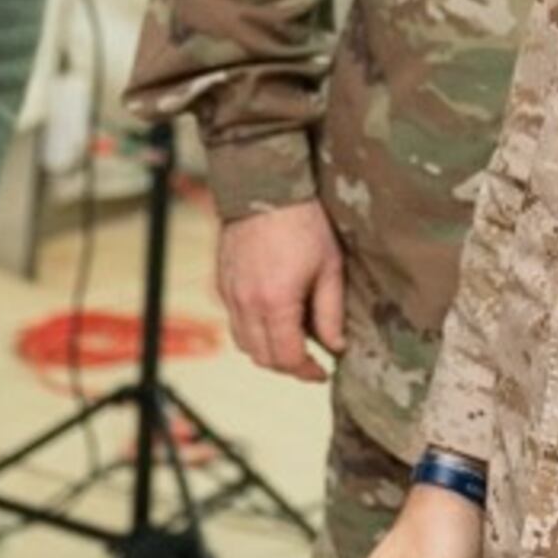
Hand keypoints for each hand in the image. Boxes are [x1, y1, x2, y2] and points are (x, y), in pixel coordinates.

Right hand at [215, 201, 343, 380]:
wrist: (265, 186)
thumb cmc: (303, 223)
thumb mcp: (329, 268)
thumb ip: (331, 313)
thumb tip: (335, 346)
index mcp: (276, 303)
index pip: (287, 358)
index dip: (307, 371)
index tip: (323, 371)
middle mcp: (246, 304)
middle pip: (262, 357)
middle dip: (287, 365)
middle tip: (310, 361)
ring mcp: (229, 294)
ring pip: (243, 343)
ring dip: (267, 351)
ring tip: (291, 341)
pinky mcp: (221, 283)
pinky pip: (234, 321)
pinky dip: (252, 330)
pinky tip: (272, 317)